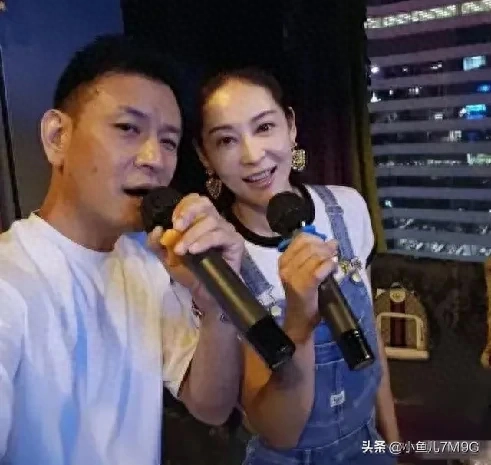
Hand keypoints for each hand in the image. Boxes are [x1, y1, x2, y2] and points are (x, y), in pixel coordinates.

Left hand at [148, 194, 244, 308]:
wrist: (204, 293)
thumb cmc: (189, 272)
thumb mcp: (166, 258)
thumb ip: (156, 243)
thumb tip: (157, 228)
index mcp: (200, 220)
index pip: (196, 200)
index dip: (184, 206)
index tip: (172, 221)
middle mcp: (215, 222)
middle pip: (205, 204)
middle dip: (188, 213)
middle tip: (176, 228)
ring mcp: (227, 231)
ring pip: (211, 221)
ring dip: (192, 234)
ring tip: (182, 250)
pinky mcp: (236, 242)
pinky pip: (220, 236)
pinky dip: (205, 241)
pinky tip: (194, 251)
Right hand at [279, 234, 337, 338]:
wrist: (300, 319)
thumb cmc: (304, 294)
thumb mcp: (304, 271)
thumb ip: (313, 256)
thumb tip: (332, 242)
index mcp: (283, 260)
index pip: (301, 238)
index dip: (317, 238)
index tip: (326, 245)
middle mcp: (285, 267)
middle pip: (309, 245)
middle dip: (325, 247)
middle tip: (334, 253)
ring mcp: (293, 277)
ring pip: (315, 256)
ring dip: (329, 257)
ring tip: (333, 263)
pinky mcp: (303, 286)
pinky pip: (319, 269)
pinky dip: (329, 266)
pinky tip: (333, 270)